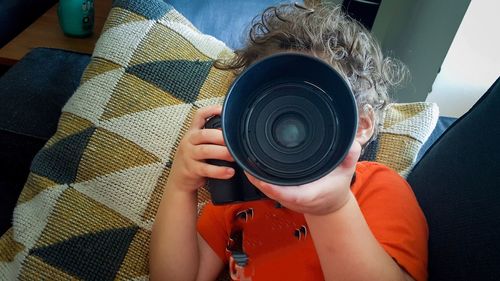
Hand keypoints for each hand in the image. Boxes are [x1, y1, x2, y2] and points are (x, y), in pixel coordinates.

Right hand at [167, 105, 234, 192]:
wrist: (179, 180)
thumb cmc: (193, 160)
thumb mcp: (198, 144)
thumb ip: (211, 137)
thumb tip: (232, 132)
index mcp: (193, 133)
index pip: (199, 116)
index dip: (210, 110)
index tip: (222, 110)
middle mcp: (189, 141)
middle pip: (204, 134)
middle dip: (221, 137)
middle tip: (234, 141)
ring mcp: (189, 155)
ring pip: (205, 151)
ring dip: (222, 153)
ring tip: (234, 156)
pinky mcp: (191, 169)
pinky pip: (206, 169)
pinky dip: (219, 171)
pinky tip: (229, 172)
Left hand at [245, 141, 361, 215]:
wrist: (331, 204)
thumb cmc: (337, 187)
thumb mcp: (347, 171)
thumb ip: (349, 157)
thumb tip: (351, 143)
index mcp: (308, 194)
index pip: (288, 194)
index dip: (274, 188)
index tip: (262, 179)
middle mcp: (293, 198)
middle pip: (270, 191)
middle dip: (256, 178)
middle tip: (245, 161)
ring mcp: (285, 197)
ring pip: (265, 189)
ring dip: (254, 177)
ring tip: (243, 159)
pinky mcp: (281, 194)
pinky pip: (266, 186)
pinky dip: (257, 177)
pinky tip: (250, 164)